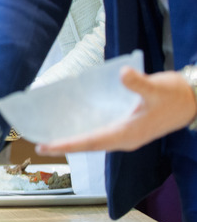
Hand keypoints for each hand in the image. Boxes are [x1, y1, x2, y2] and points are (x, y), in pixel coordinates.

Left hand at [37, 66, 196, 154]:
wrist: (193, 100)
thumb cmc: (174, 95)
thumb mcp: (157, 87)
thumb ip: (139, 83)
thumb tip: (123, 74)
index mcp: (127, 134)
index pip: (90, 142)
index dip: (67, 144)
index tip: (47, 146)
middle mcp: (123, 139)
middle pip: (88, 145)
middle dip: (64, 145)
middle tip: (40, 145)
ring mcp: (125, 135)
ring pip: (93, 140)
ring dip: (73, 140)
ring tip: (51, 137)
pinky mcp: (127, 128)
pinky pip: (100, 133)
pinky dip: (85, 131)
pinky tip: (74, 124)